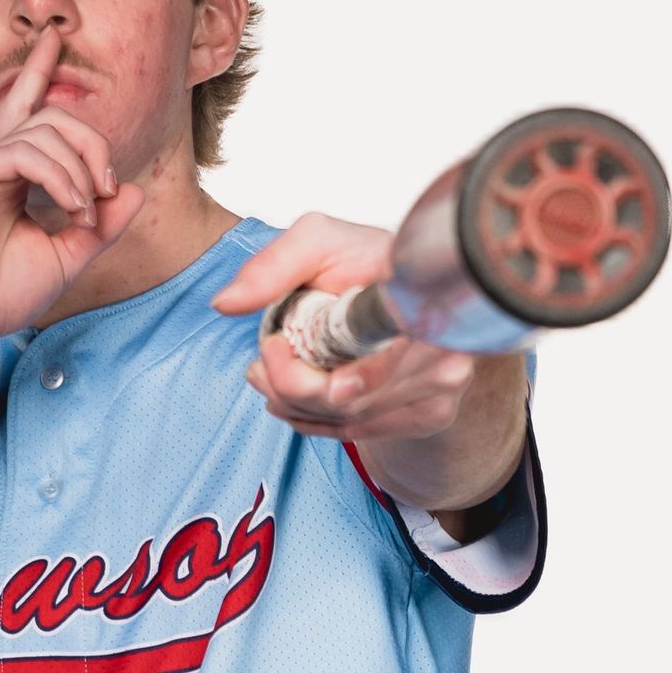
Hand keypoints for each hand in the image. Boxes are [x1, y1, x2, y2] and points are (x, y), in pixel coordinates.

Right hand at [0, 25, 146, 350]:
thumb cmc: (1, 293)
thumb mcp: (68, 256)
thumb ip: (101, 224)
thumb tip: (132, 189)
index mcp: (12, 173)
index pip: (28, 109)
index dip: (39, 70)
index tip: (54, 38)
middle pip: (54, 116)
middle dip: (93, 143)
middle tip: (107, 188)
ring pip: (45, 131)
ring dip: (80, 171)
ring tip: (85, 215)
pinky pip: (25, 152)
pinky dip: (60, 178)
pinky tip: (71, 209)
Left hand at [211, 210, 491, 443]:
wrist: (409, 289)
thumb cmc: (365, 259)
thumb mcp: (316, 241)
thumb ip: (273, 266)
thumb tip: (226, 304)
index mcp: (419, 297)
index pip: (367, 356)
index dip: (309, 372)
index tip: (273, 348)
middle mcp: (444, 345)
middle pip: (346, 398)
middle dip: (286, 385)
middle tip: (262, 360)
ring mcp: (445, 384)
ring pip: (349, 420)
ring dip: (296, 405)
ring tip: (273, 375)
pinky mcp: (435, 412)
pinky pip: (363, 432)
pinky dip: (319, 421)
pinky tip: (300, 400)